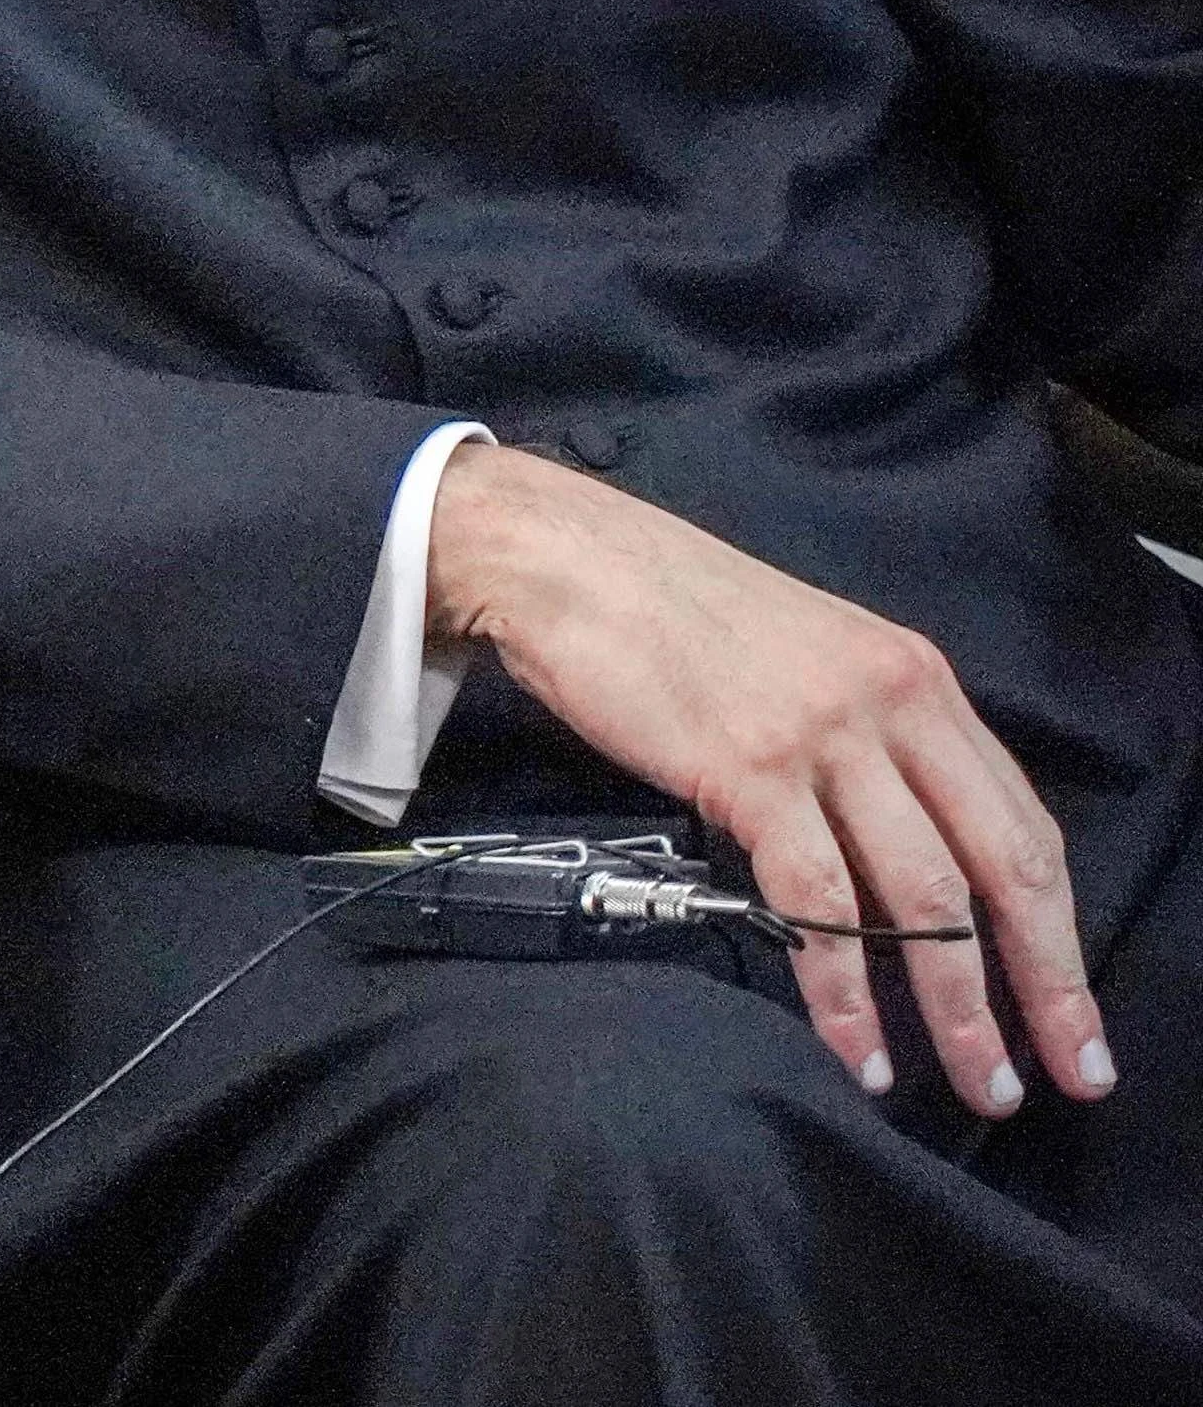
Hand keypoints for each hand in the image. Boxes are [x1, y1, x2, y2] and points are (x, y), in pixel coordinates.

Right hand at [429, 441, 1109, 1116]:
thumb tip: (904, 850)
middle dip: (1043, 989)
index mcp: (917, 680)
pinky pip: (818, 899)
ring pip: (924, 897)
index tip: (1076, 1018)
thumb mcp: (812, 658)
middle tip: (1064, 1075)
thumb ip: (873, 739)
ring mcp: (823, 737)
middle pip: (1001, 870)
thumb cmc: (671, 610)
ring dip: (956, 1007)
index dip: (1062, 935)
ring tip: (974, 1082)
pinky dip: (844, 987)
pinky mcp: (749, 769)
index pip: (1024, 827)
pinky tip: (856, 1045)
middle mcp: (892, 705)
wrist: (564, 557)